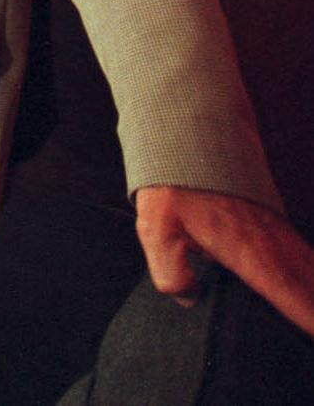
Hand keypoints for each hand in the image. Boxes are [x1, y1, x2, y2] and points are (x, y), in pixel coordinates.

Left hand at [135, 185, 313, 335]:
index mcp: (249, 251)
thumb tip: (188, 298)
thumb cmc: (174, 185)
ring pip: (311, 271)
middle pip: (312, 286)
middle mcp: (273, 244)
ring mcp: (278, 232)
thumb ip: (171, 271)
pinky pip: (305, 257)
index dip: (311, 318)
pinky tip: (311, 284)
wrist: (187, 138)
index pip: (292, 296)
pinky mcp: (275, 224)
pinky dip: (313, 276)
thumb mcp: (158, 230)